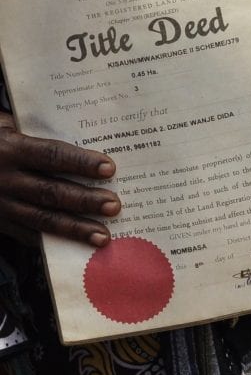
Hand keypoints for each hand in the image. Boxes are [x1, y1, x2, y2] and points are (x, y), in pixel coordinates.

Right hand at [0, 113, 117, 244]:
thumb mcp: (4, 127)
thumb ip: (36, 131)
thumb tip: (84, 134)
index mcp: (10, 149)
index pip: (51, 155)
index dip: (81, 163)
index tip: (109, 169)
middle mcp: (4, 179)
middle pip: (50, 191)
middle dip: (85, 200)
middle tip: (114, 206)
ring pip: (41, 218)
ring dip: (74, 228)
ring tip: (103, 235)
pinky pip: (26, 233)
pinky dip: (52, 241)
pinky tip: (75, 247)